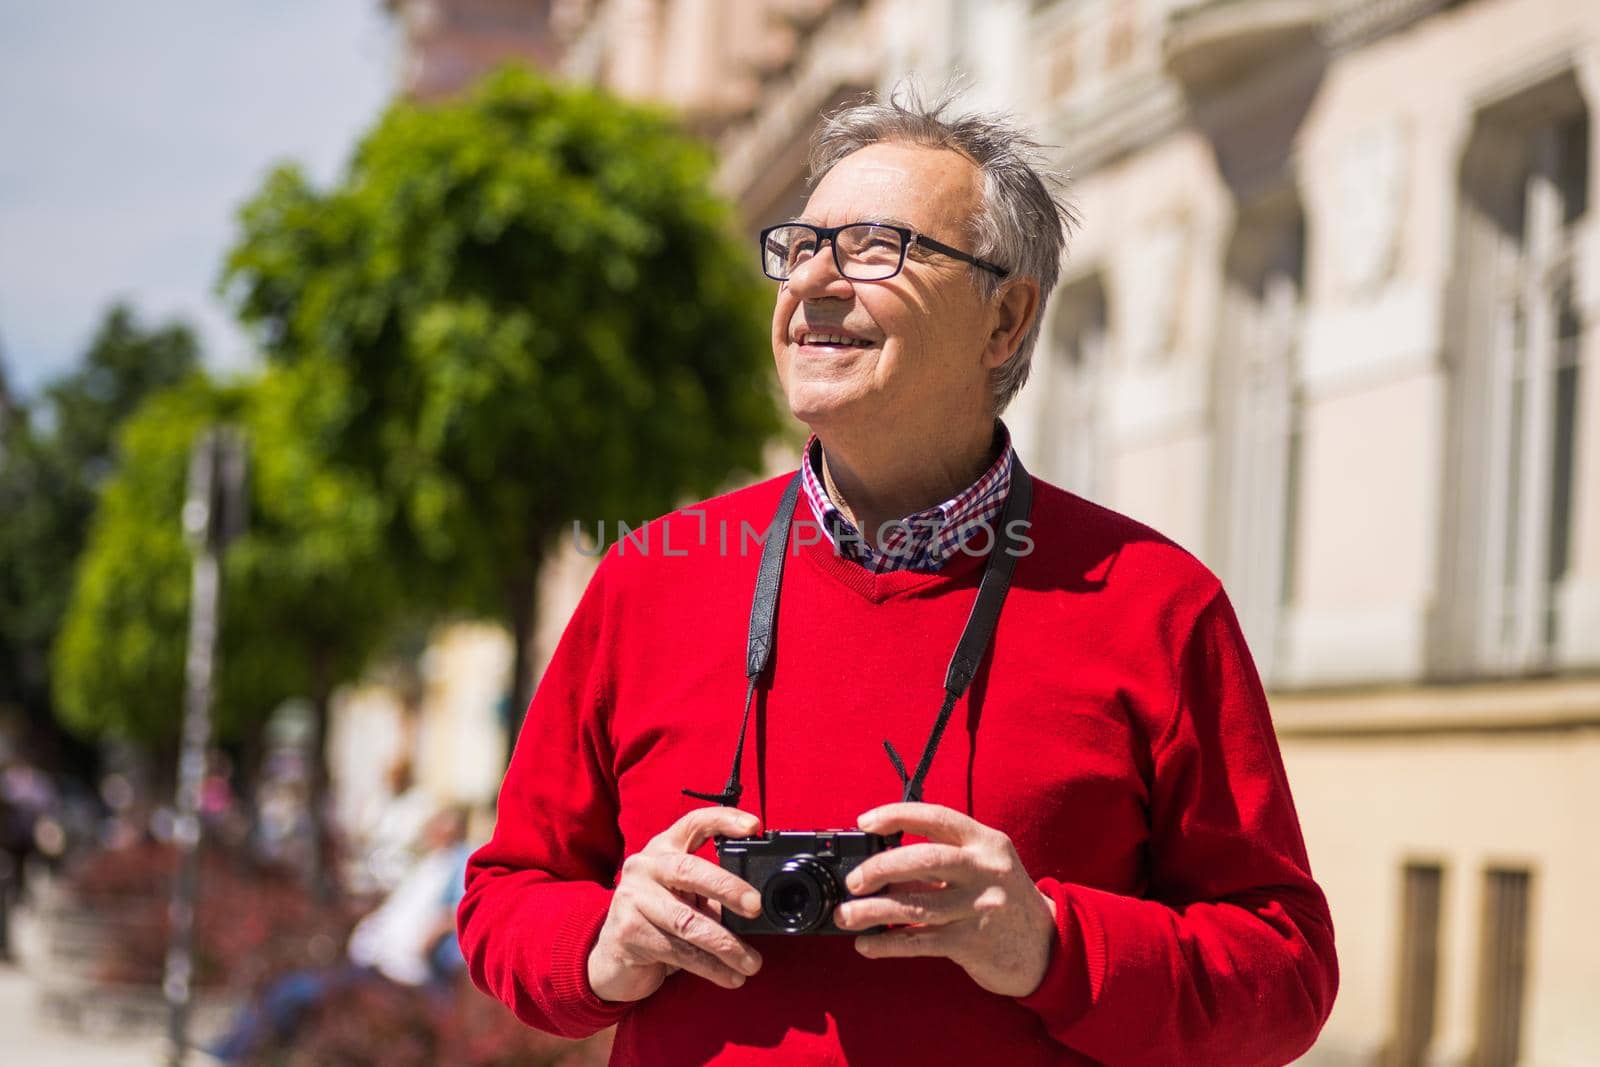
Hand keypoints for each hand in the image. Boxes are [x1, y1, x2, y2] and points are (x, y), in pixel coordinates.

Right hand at [586, 806, 765, 1002]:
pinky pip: (678, 951)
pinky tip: (731, 976)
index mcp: (663, 849)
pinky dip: (711, 967)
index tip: (754, 826)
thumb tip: (756, 909)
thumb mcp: (684, 898)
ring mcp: (632, 898)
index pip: (694, 823)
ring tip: (752, 962)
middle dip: (727, 887)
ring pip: (686, 921)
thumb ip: (710, 895)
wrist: (612, 960)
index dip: (724, 820)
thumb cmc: (658, 922)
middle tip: (755, 906)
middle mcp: (644, 867)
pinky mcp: (628, 932)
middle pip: (688, 869)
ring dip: (725, 944)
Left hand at [832, 803, 1056, 997]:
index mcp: (986, 842)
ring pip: (915, 905)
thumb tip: (880, 868)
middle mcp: (985, 870)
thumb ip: (940, 864)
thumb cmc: (1003, 900)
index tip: (865, 822)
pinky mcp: (972, 943)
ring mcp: (979, 907)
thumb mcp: (982, 869)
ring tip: (846, 915)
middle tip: (854, 881)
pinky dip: (887, 944)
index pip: (936, 817)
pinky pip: (919, 942)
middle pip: (924, 858)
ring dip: (872, 912)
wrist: (1047, 949)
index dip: (896, 815)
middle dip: (880, 867)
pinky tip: (867, 945)